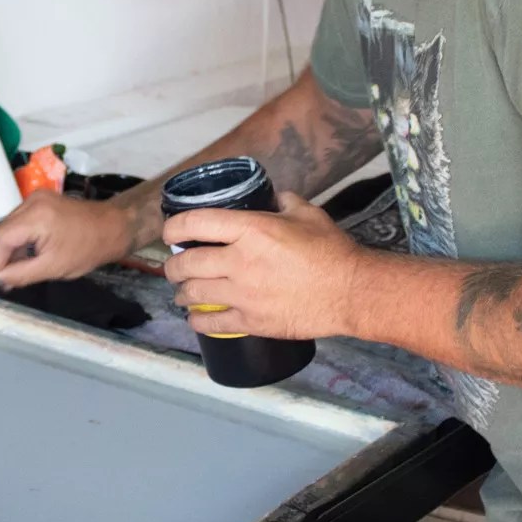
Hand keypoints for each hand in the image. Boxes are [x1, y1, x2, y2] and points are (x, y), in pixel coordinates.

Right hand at [0, 190, 141, 289]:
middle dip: (2, 256)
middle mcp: (32, 201)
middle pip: (3, 230)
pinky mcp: (41, 200)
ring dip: (11, 248)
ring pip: (10, 226)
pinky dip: (20, 238)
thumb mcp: (54, 267)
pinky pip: (20, 221)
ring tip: (17, 269)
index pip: (1, 237)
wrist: (113, 227)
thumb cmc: (89, 248)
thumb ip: (21, 274)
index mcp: (37, 216)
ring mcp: (36, 198)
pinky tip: (27, 254)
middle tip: (5, 279)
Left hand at [161, 193, 363, 340]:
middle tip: (175, 266)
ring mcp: (243, 294)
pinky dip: (197, 320)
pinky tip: (195, 318)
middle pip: (186, 263)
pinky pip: (211, 322)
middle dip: (173, 265)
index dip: (174, 227)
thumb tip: (272, 198)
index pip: (195, 223)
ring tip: (182, 291)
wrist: (351, 292)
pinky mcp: (251, 321)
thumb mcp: (307, 213)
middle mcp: (240, 261)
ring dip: (181, 292)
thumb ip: (283, 202)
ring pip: (192, 294)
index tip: (171, 233)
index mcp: (251, 229)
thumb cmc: (331, 251)